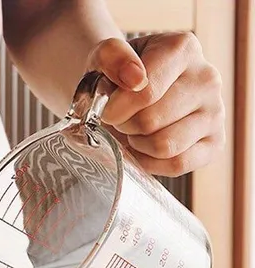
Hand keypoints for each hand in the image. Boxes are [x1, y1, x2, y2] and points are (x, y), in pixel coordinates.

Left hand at [86, 34, 224, 176]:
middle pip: (151, 122)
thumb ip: (112, 55)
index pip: (146, 92)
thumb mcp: (105, 56)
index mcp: (183, 49)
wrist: (133, 95)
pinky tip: (144, 149)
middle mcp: (206, 78)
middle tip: (122, 119)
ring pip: (165, 145)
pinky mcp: (215, 143)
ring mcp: (215, 112)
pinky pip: (177, 164)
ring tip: (135, 131)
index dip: (115, 110)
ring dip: (138, 145)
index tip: (107, 110)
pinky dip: (151, 162)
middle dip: (125, 126)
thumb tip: (134, 78)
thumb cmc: (119, 76)